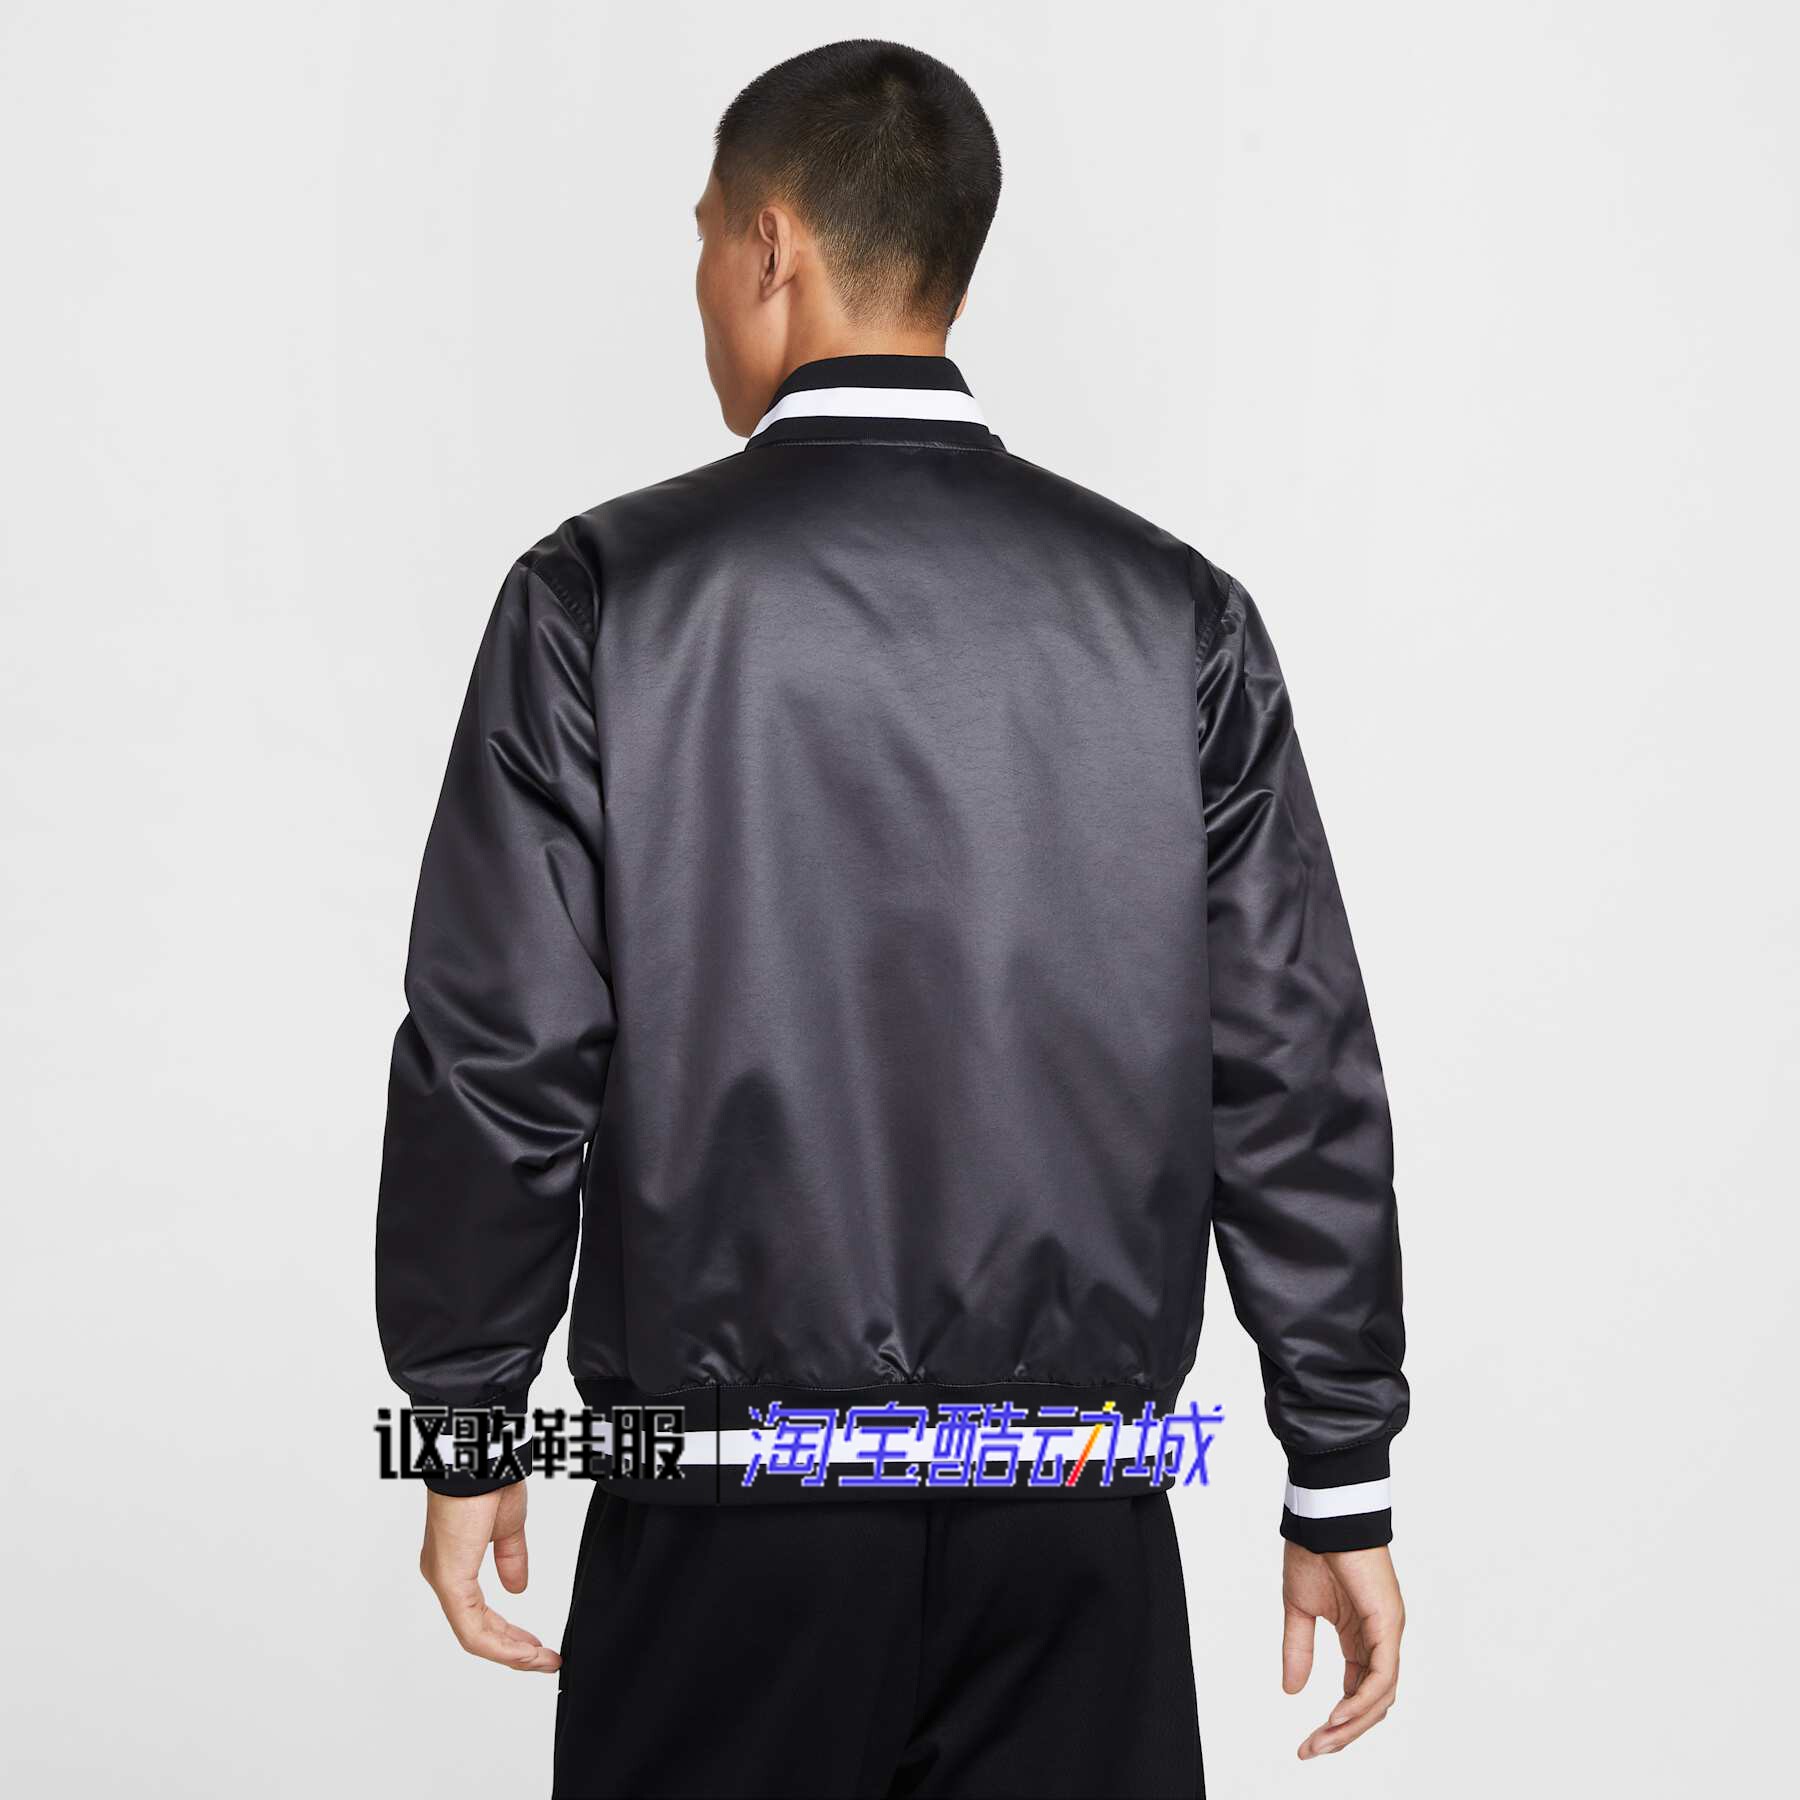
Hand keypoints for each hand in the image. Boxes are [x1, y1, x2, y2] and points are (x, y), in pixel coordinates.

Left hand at [418, 1480, 560, 1672]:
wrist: (482, 1459)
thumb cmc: (491, 1481)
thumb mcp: (508, 1528)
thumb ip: (511, 1559)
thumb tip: (517, 1589)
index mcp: (455, 1562)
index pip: (479, 1613)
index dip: (508, 1634)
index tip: (536, 1644)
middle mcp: (444, 1575)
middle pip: (477, 1630)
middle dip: (513, 1650)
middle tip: (543, 1660)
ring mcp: (444, 1580)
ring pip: (474, 1635)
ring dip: (511, 1654)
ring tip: (541, 1661)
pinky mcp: (450, 1581)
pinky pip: (472, 1629)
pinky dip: (501, 1646)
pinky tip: (525, 1652)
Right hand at [1282, 1542, 1403, 1758]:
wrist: (1323, 1516)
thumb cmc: (1313, 1551)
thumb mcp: (1299, 1610)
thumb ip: (1299, 1649)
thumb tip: (1291, 1690)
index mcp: (1361, 1637)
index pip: (1358, 1692)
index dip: (1337, 1721)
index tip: (1309, 1742)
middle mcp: (1380, 1640)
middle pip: (1371, 1703)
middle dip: (1343, 1733)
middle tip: (1312, 1750)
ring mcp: (1387, 1633)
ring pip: (1380, 1696)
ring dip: (1352, 1724)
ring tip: (1323, 1739)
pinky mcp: (1389, 1624)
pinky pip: (1382, 1675)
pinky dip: (1363, 1700)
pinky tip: (1339, 1715)